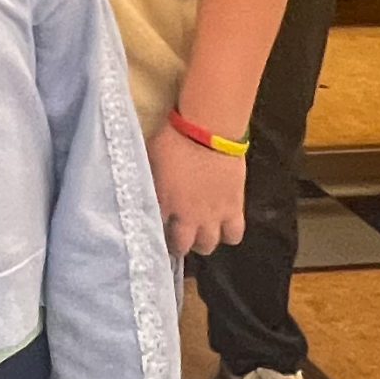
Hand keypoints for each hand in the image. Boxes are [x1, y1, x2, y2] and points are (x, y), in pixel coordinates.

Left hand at [149, 117, 246, 257]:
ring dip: (203, 240)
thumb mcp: (149, 159)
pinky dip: (229, 234)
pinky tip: (224, 225)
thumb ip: (149, 181)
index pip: (154, 231)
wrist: (208, 132)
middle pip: (182, 246)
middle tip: (179, 233)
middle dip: (179, 243)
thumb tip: (144, 187)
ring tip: (201, 230)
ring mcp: (212, 215)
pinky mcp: (235, 208)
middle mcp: (187, 216)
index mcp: (163, 203)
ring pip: (209, 245)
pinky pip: (234, 235)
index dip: (154, 232)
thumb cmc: (173, 139)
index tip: (155, 229)